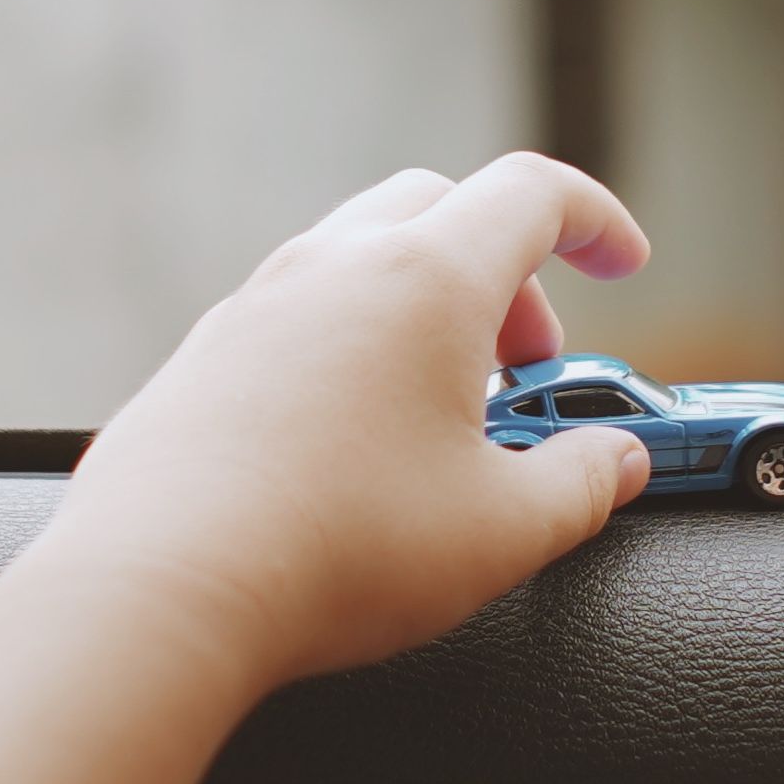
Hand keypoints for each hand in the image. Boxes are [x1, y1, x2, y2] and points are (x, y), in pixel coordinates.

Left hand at [29, 154, 657, 691]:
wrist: (160, 588)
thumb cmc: (335, 550)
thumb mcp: (503, 532)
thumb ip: (583, 485)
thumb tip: (615, 464)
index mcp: (426, 280)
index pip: (534, 195)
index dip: (597, 219)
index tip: (622, 261)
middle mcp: (334, 266)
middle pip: (443, 208)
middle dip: (507, 272)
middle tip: (529, 364)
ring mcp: (256, 305)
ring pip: (362, 257)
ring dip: (424, 309)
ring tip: (444, 412)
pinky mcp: (202, 358)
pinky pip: (296, 318)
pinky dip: (351, 346)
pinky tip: (355, 441)